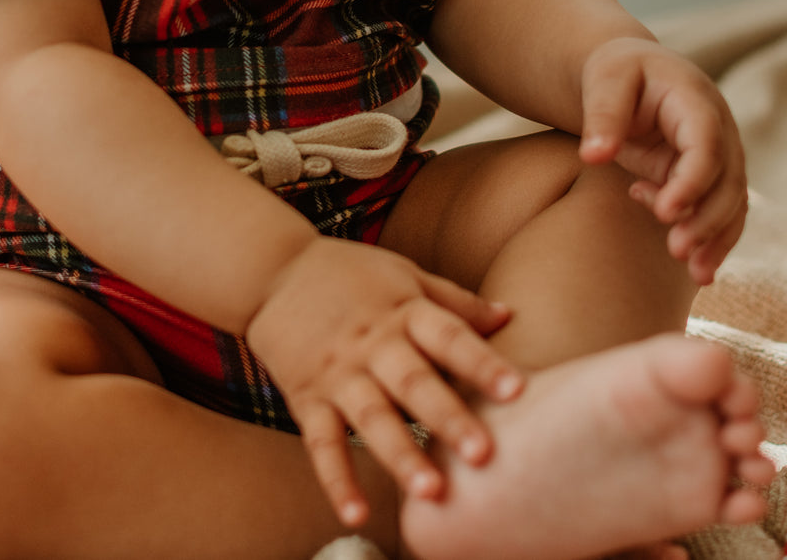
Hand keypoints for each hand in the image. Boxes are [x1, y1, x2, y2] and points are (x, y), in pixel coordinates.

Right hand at [245, 239, 523, 527]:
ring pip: (372, 418)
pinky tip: (356, 515)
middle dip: (448, 419)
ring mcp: (337, 374)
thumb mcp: (403, 276)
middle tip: (484, 454)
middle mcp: (372, 345)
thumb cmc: (348, 274)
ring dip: (401, 455)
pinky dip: (338, 480)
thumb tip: (508, 315)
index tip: (517, 390)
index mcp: (403, 312)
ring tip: (431, 492)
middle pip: (414, 383)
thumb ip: (454, 302)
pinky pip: (322, 444)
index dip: (482, 363)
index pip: (449, 337)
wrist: (270, 270)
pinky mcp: (306, 398)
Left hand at [577, 37, 747, 285]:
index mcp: (696, 101)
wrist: (630, 73)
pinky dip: (714, 241)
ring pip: (732, 202)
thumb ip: (602, 114)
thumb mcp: (605, 79)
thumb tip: (593, 156)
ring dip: (717, 238)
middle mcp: (719, 129)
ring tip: (695, 273)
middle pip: (728, 180)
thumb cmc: (616, 72)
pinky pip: (721, 213)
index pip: (707, 145)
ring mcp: (719, 155)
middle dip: (707, 218)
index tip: (666, 212)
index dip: (692, 180)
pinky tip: (696, 270)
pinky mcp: (706, 178)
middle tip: (676, 250)